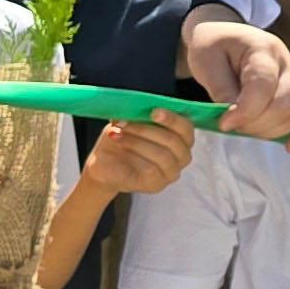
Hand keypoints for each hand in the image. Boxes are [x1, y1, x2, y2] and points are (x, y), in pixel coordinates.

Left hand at [82, 110, 196, 195]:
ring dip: (137, 141)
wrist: (103, 164)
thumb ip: (139, 113)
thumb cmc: (121, 139)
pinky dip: (133, 155)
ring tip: (116, 133)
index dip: (173, 119)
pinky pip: (152, 169)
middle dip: (146, 129)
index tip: (153, 111)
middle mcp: (182, 156)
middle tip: (124, 121)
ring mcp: (171, 172)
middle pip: (174, 141)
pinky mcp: (157, 184)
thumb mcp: (128, 121)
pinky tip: (121, 145)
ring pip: (163, 155)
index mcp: (180, 137)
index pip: (186, 128)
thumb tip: (139, 103)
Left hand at [180, 11, 289, 147]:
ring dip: (272, 130)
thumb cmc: (212, 47)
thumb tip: (234, 119)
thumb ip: (220, 90)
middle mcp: (287, 61)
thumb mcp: (205, 62)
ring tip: (246, 129)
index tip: (223, 124)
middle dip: (256, 124)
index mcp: (262, 48)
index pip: (263, 86)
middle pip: (284, 105)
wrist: (224, 37)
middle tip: (232, 126)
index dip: (245, 111)